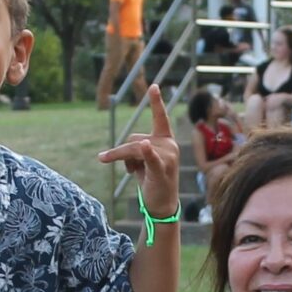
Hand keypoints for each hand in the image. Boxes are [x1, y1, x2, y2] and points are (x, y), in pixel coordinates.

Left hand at [98, 84, 180, 217]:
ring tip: (132, 174)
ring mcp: (168, 157)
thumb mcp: (142, 161)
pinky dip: (147, 152)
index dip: (156, 102)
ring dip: (123, 160)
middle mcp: (170, 145)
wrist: (161, 205)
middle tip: (129, 170)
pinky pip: (151, 158)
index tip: (154, 86)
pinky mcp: (161, 169)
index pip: (160, 118)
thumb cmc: (152, 180)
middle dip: (123, 152)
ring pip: (133, 148)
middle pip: (134, 138)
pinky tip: (146, 146)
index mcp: (166, 140)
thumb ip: (134, 150)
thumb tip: (121, 151)